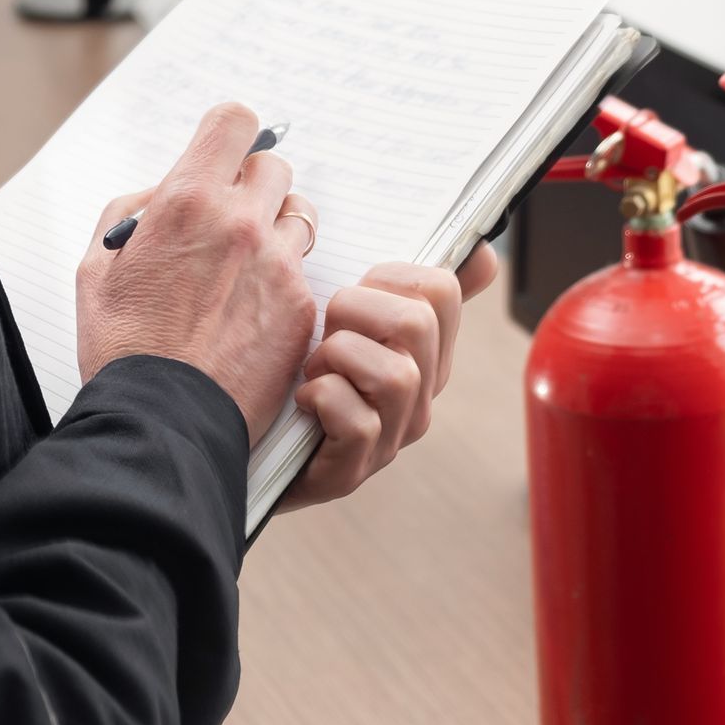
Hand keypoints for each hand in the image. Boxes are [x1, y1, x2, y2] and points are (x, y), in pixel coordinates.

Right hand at [76, 103, 318, 441]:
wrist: (162, 420)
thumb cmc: (122, 348)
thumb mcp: (96, 267)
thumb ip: (129, 213)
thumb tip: (157, 194)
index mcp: (188, 201)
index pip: (235, 122)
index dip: (229, 135)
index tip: (222, 153)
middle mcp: (241, 222)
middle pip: (273, 166)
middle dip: (251, 185)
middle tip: (230, 217)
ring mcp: (278, 265)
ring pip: (298, 215)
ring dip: (276, 227)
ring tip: (248, 262)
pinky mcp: (301, 307)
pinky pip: (303, 271)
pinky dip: (282, 282)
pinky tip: (252, 312)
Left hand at [278, 241, 497, 509]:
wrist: (240, 442)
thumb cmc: (294, 368)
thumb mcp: (347, 318)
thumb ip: (398, 283)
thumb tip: (484, 253)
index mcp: (424, 350)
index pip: (442, 289)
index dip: (389, 275)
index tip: (357, 290)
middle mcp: (419, 395)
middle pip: (416, 324)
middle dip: (353, 310)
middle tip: (324, 331)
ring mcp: (390, 438)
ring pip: (396, 376)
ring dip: (336, 358)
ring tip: (313, 368)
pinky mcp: (352, 472)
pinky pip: (358, 423)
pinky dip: (322, 399)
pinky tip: (302, 401)